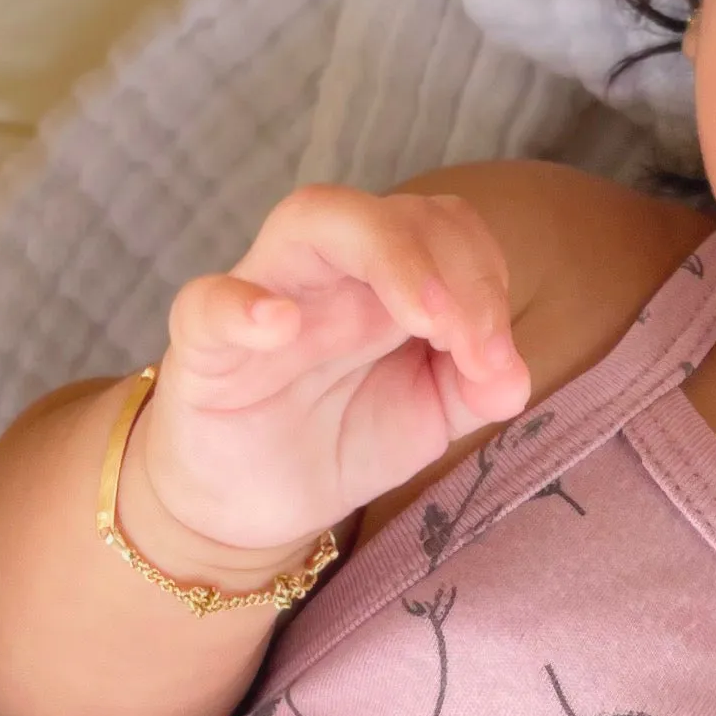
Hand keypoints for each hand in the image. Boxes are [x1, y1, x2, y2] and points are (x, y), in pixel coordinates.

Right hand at [126, 186, 532, 571]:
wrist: (257, 503)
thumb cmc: (340, 434)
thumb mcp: (427, 416)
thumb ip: (474, 388)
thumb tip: (513, 377)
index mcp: (386, 279)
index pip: (445, 229)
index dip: (485, 278)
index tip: (498, 359)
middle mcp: (329, 272)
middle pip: (392, 212)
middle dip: (454, 269)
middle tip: (473, 348)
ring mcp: (262, 296)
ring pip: (311, 219)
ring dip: (386, 256)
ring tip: (425, 319)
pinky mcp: (202, 347)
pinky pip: (208, 303)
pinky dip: (242, 304)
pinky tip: (279, 324)